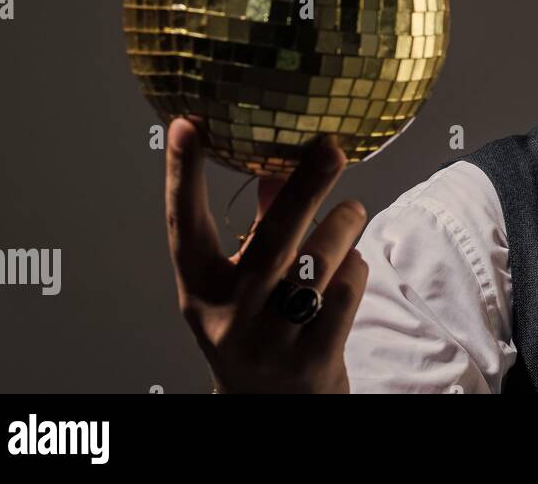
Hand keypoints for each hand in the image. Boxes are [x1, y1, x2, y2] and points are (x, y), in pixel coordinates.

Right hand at [163, 117, 368, 392]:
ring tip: (350, 212)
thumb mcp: (240, 285)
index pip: (183, 225)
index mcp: (200, 291)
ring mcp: (270, 340)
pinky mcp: (312, 358)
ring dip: (343, 226)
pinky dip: (355, 269)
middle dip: (305, 187)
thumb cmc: (256, 333)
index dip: (182, 175)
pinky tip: (350, 268)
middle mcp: (228, 315)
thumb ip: (257, 228)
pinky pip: (345, 291)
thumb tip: (274, 171)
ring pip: (319, 262)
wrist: (270, 411)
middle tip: (331, 147)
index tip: (185, 125)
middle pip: (272, 239)